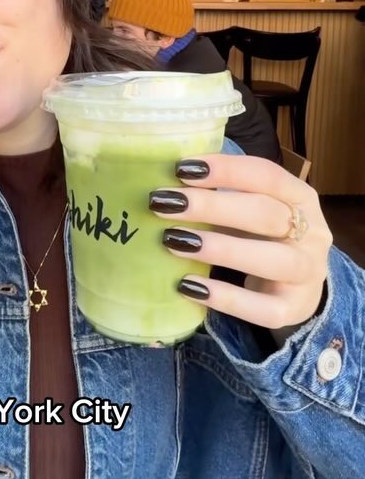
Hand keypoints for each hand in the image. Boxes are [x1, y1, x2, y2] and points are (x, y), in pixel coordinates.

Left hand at [150, 154, 332, 332]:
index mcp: (302, 198)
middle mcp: (313, 234)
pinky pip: (261, 309)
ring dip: (219, 248)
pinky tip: (187, 285)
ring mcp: (308, 274)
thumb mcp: (252, 207)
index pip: (267, 175)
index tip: (180, 168)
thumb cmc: (263, 236)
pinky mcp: (294, 310)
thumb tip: (169, 177)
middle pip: (266, 214)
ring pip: (272, 260)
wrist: (295, 287)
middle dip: (211, 206)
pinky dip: (224, 297)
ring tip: (171, 240)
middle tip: (163, 203)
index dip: (225, 170)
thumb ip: (223, 191)